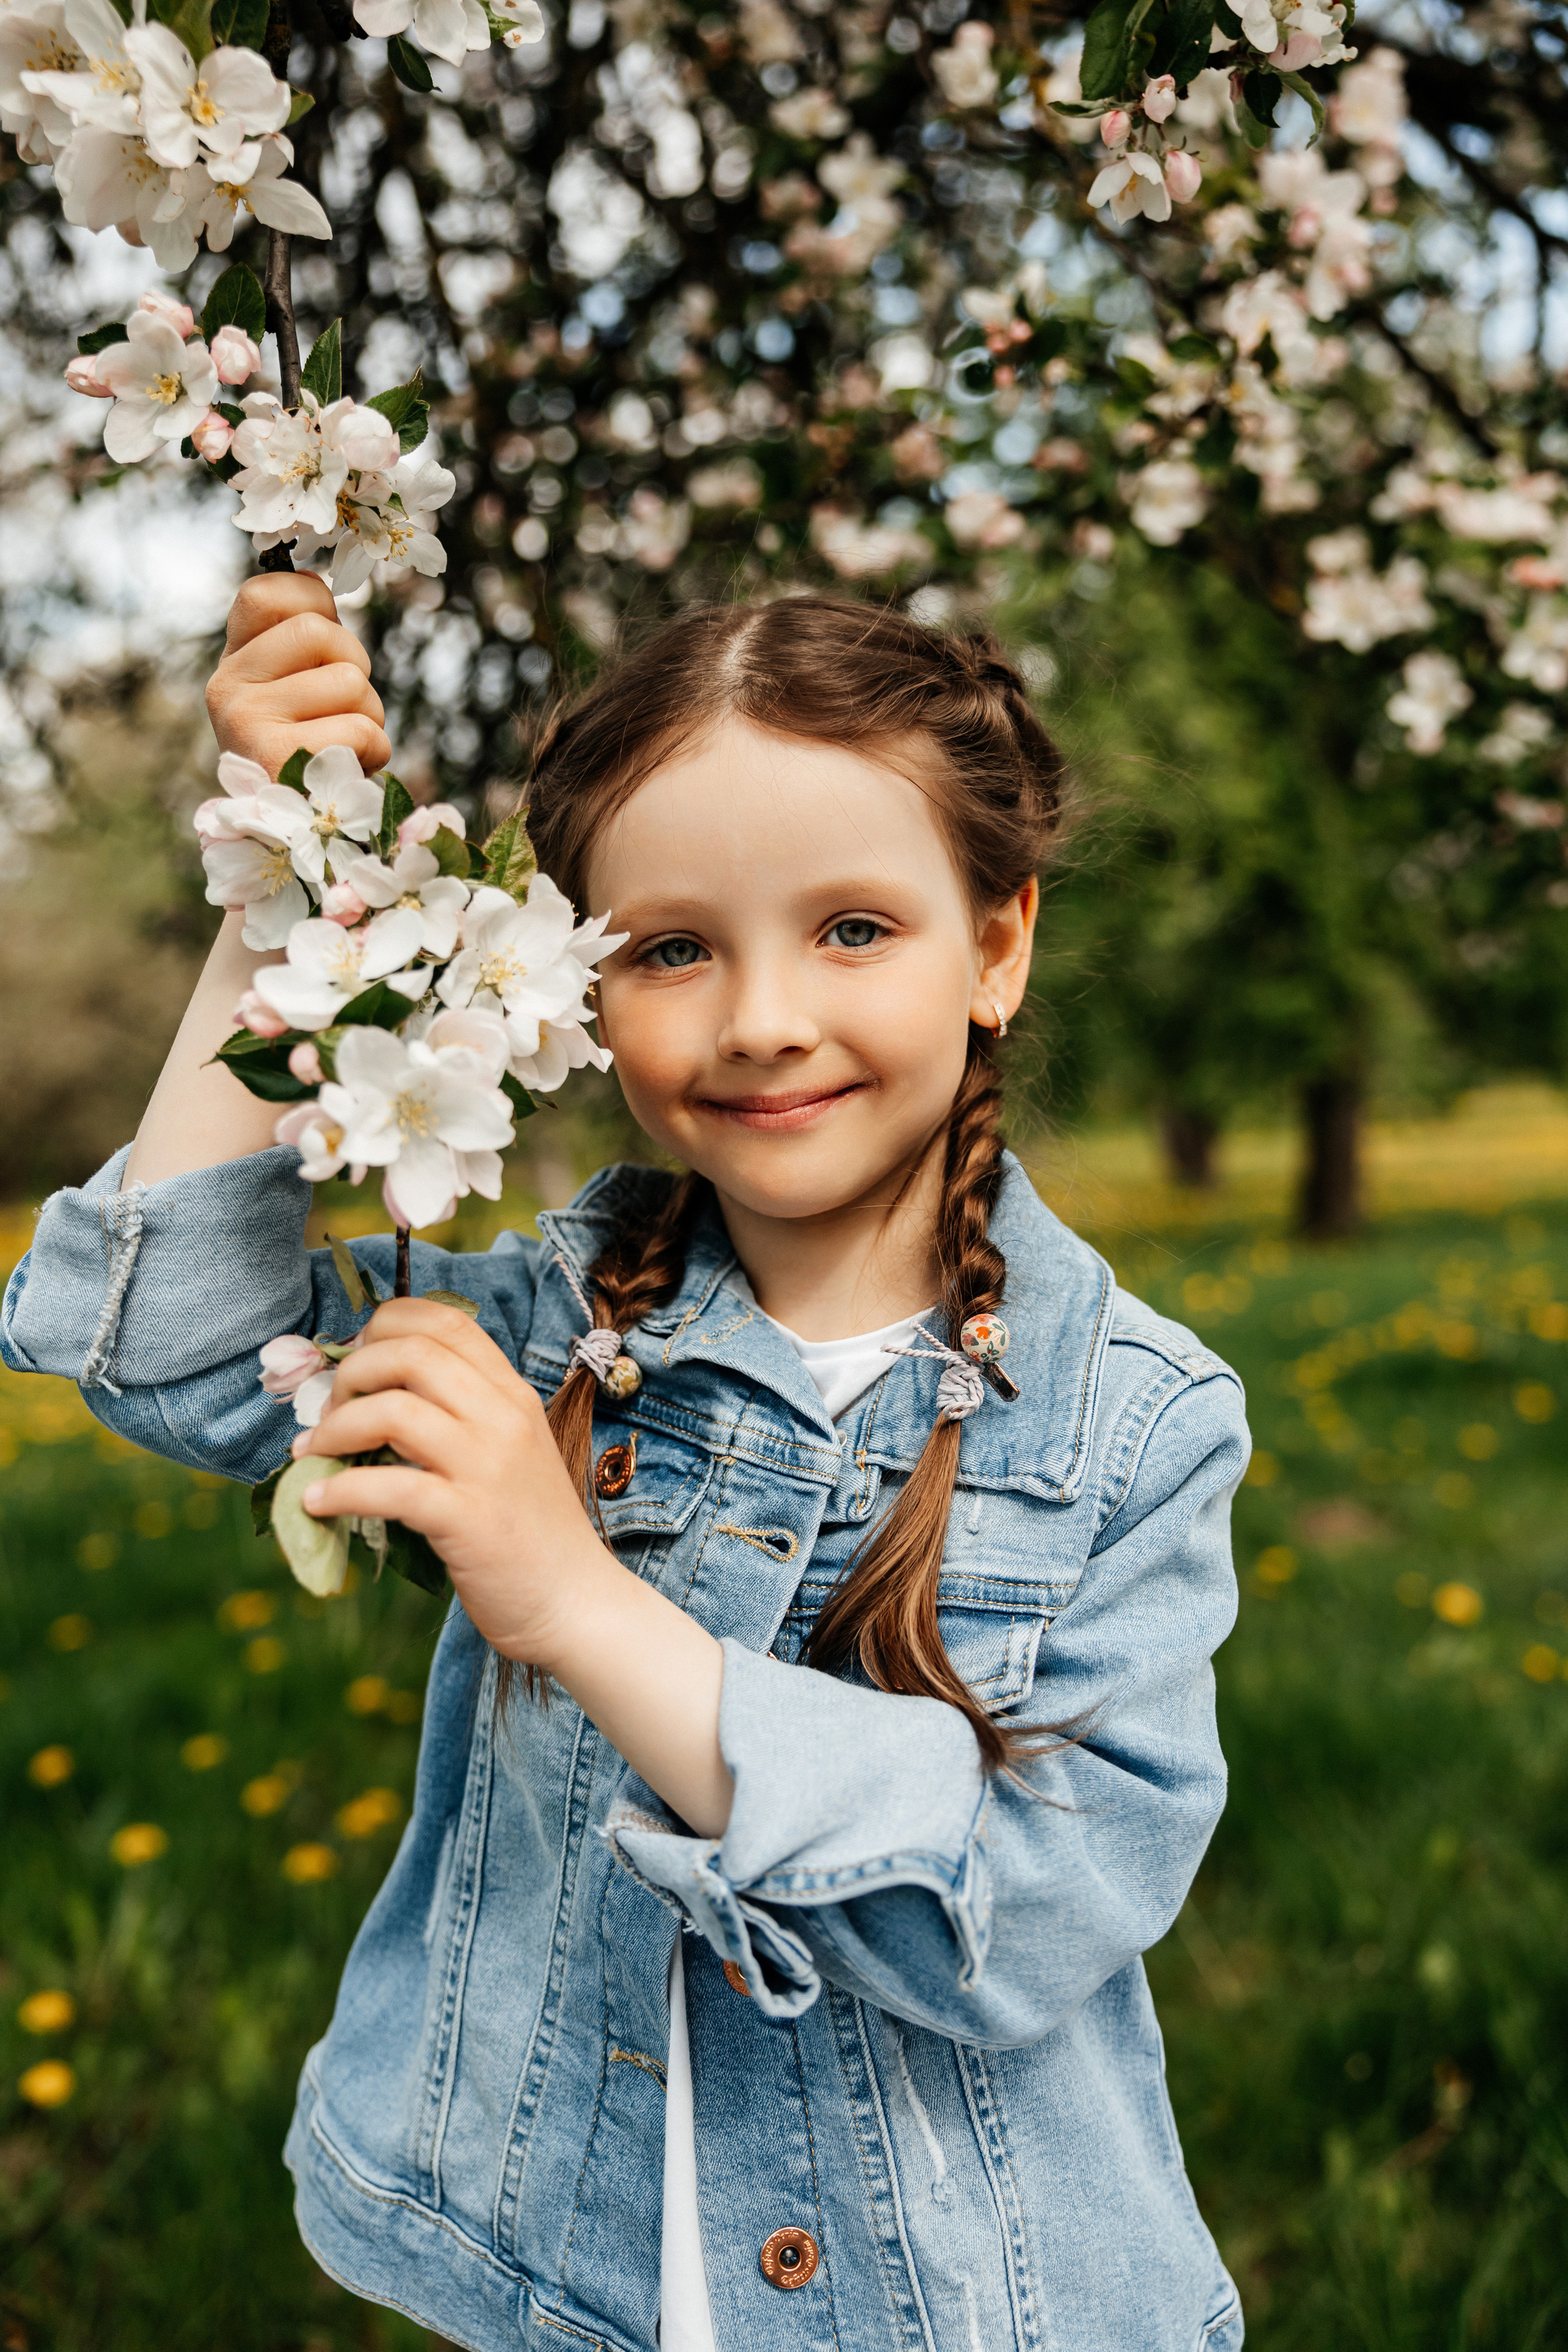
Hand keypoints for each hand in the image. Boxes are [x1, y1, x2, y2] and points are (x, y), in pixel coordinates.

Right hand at [206, 574, 390, 779]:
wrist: (299, 838)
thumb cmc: (312, 755)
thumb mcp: (299, 691)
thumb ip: (304, 642)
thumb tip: (317, 579)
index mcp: (234, 661)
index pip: (267, 591)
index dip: (313, 603)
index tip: (324, 645)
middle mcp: (227, 685)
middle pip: (321, 630)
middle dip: (355, 668)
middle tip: (343, 708)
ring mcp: (246, 720)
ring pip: (350, 681)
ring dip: (369, 717)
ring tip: (344, 746)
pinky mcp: (277, 758)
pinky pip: (361, 729)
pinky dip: (374, 752)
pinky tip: (347, 772)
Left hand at [295, 1297, 609, 1666]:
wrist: (575, 1602)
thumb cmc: (531, 1530)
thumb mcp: (508, 1452)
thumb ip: (461, 1417)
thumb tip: (376, 1397)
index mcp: (512, 1394)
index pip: (447, 1321)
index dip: (386, 1324)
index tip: (355, 1357)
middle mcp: (503, 1418)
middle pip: (411, 1353)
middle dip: (351, 1372)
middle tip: (328, 1409)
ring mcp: (488, 1467)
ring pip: (394, 1411)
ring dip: (334, 1427)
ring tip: (313, 1453)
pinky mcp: (467, 1520)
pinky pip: (388, 1487)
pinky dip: (339, 1490)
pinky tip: (316, 1503)